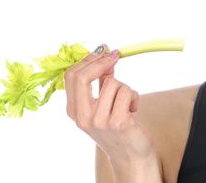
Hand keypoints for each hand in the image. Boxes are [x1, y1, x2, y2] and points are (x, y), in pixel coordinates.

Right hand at [64, 44, 156, 166]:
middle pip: (83, 77)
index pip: (71, 77)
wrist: (131, 155)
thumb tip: (105, 57)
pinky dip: (134, 97)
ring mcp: (99, 121)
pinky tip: (133, 110)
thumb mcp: (102, 106)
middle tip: (116, 55)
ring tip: (126, 103)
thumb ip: (100, 84)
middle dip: (101, 62)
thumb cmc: (118, 127)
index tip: (103, 50)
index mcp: (74, 111)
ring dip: (124, 88)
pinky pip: (127, 92)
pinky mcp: (118, 122)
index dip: (88, 59)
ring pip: (112, 83)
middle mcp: (83, 117)